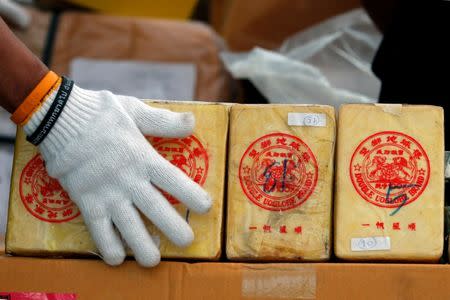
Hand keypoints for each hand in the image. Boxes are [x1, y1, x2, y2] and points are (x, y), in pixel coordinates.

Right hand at [23, 80, 211, 266]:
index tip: (206, 207)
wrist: (58, 117)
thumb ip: (163, 122)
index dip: (191, 195)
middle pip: (155, 208)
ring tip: (153, 261)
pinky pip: (98, 229)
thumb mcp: (135, 110)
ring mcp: (106, 193)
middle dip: (173, 228)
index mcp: (142, 157)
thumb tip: (192, 122)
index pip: (173, 180)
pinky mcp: (86, 201)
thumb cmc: (100, 113)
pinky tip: (117, 259)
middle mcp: (128, 179)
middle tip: (187, 242)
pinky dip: (107, 245)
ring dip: (142, 245)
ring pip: (128, 226)